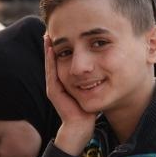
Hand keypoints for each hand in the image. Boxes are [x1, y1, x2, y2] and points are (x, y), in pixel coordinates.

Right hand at [44, 35, 96, 154]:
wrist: (81, 128)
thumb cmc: (89, 111)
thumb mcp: (94, 89)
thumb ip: (96, 78)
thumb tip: (106, 66)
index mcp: (66, 81)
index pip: (62, 59)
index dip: (63, 46)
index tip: (65, 32)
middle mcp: (58, 83)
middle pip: (54, 59)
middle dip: (53, 44)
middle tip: (51, 28)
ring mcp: (54, 87)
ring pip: (50, 63)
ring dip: (49, 49)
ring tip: (48, 34)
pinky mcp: (54, 92)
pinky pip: (51, 72)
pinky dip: (51, 60)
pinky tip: (52, 48)